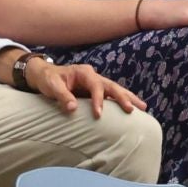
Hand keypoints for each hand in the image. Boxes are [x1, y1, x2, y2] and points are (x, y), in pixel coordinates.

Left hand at [26, 57, 147, 115]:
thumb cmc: (48, 80)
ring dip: (128, 98)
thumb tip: (73, 109)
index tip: (99, 114)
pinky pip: (111, 95)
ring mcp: (96, 83)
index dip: (98, 99)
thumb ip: (63, 96)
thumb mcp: (52, 86)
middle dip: (123, 97)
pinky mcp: (95, 91)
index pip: (96, 85)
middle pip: (112, 85)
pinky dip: (122, 100)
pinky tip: (132, 107)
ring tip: (143, 107)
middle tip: (132, 109)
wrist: (44, 76)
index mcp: (84, 72)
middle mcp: (93, 76)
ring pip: (115, 89)